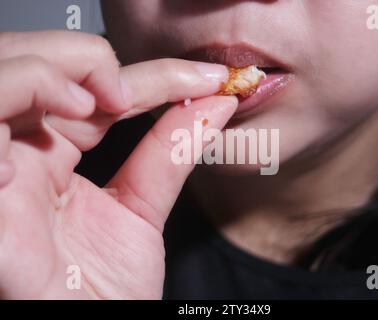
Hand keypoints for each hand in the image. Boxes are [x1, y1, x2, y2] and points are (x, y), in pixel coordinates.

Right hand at [0, 31, 236, 298]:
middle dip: (83, 59)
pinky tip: (54, 140)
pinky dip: (7, 117)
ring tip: (102, 106)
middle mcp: (16, 157)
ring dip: (46, 76)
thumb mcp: (141, 211)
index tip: (210, 79)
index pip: (92, 92)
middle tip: (133, 90)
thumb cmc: (103, 291)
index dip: (151, 78)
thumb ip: (169, 153)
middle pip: (34, 68)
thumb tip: (215, 103)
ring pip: (0, 80)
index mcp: (49, 157)